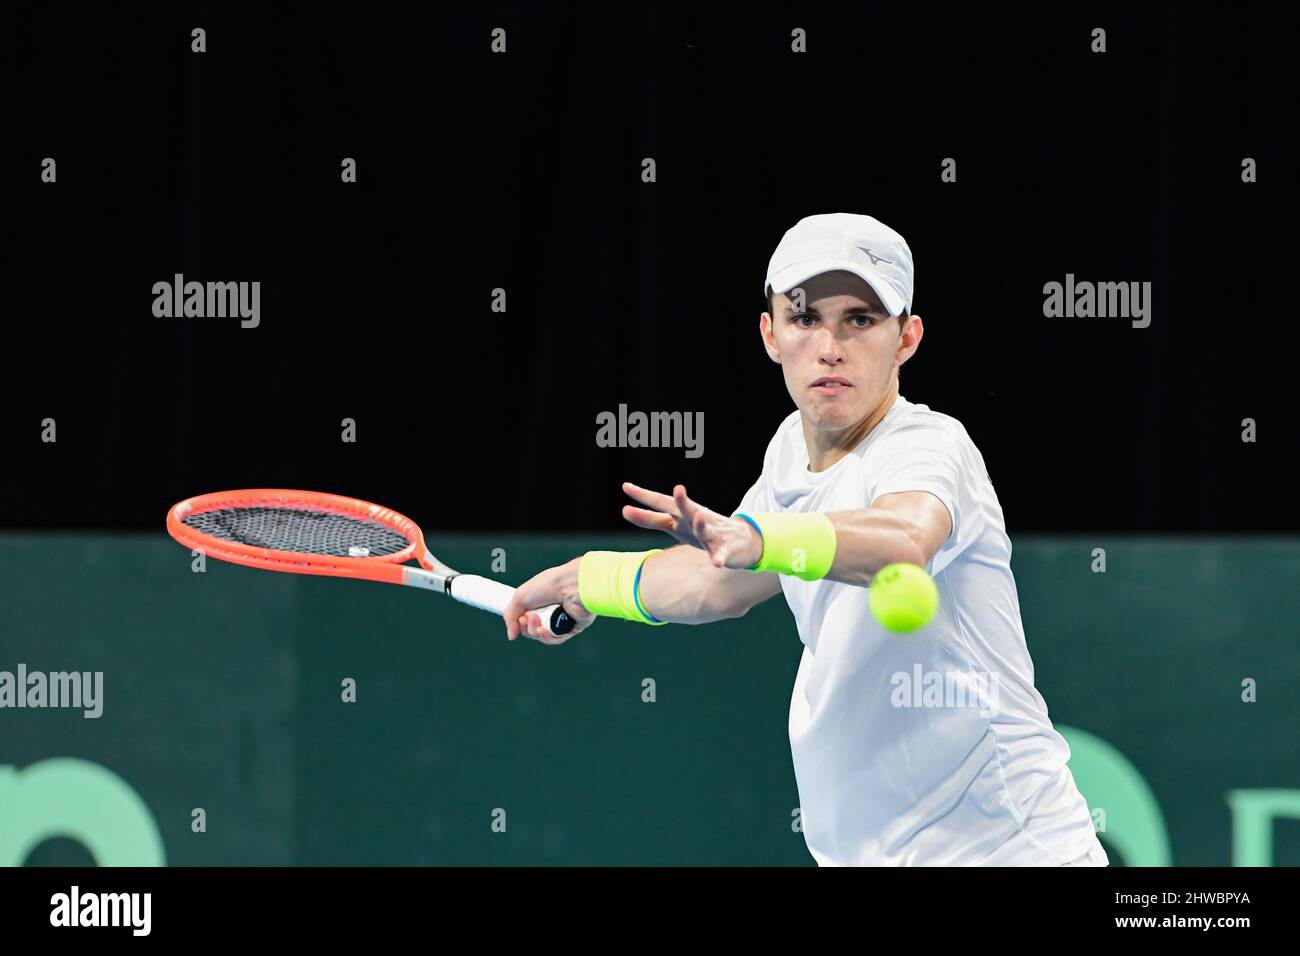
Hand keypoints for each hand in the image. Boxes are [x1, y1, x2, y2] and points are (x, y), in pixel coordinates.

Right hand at [501, 557, 595, 644]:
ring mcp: (561, 620)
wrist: (570, 585)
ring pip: (544, 636)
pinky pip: (557, 639)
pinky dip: (547, 637)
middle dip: (527, 627)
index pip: (525, 619)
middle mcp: (550, 611)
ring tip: (536, 619)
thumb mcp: (520, 596)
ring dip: (535, 631)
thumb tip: (511, 636)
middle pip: (533, 630)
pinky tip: (543, 630)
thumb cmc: (548, 585)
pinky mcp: (572, 627)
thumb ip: (510, 617)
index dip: (520, 623)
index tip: (519, 619)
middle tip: (526, 618)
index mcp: (539, 601)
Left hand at [621, 482, 762, 570]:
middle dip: (682, 501)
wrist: (740, 539)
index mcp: (681, 515)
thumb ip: (650, 519)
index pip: (660, 503)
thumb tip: (624, 510)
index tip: (625, 486)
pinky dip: (719, 557)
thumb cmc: (699, 529)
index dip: (644, 496)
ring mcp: (712, 533)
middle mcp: (696, 519)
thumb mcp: (673, 524)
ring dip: (701, 524)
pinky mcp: (725, 548)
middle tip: (678, 489)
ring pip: (705, 528)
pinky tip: (717, 563)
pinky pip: (721, 553)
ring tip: (698, 516)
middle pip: (686, 510)